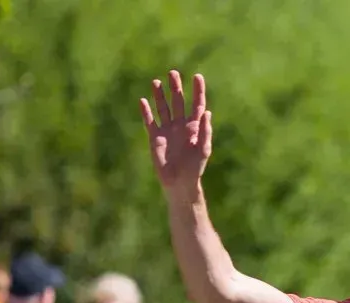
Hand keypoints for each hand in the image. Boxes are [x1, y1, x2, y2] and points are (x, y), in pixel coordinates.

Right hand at [140, 70, 211, 196]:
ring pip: (163, 108)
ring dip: (160, 95)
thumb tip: (207, 112)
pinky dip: (146, 112)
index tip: (197, 76)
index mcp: (195, 127)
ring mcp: (167, 130)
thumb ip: (205, 131)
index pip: (197, 105)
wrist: (180, 182)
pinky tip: (143, 101)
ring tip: (157, 81)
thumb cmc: (195, 168)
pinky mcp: (155, 138)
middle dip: (176, 88)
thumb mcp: (203, 149)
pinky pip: (150, 122)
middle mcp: (181, 126)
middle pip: (178, 102)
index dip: (198, 91)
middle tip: (173, 73)